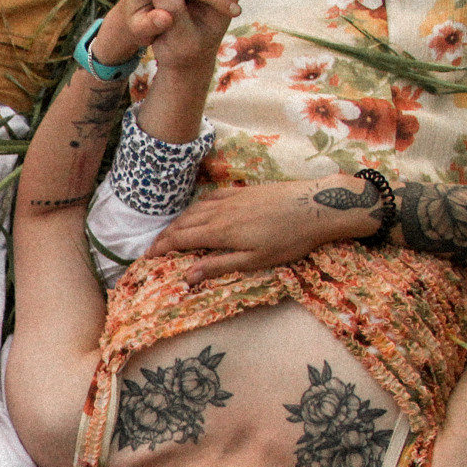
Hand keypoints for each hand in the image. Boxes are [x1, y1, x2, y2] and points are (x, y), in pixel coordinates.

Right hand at [148, 178, 377, 283]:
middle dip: (165, 236)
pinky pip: (210, 197)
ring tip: (170, 232)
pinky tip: (197, 210)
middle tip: (152, 248)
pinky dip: (197, 206)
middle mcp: (220, 212)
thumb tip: (187, 276)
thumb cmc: (290, 239)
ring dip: (178, 221)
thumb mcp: (255, 260)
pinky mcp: (243, 191)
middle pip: (183, 223)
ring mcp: (232, 199)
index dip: (161, 248)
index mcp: (220, 232)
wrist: (319, 205)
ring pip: (195, 209)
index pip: (181, 239)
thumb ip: (219, 265)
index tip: (147, 257)